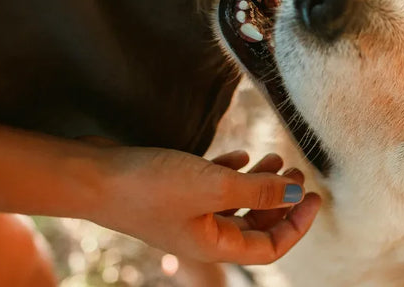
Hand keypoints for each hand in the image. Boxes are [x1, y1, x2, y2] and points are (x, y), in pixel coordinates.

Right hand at [86, 147, 320, 264]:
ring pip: (234, 205)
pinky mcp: (171, 192)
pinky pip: (211, 188)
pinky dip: (230, 173)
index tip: (314, 195)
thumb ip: (258, 190)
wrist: (89, 175)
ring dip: (258, 184)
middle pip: (255, 226)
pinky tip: (239, 155)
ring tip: (274, 159)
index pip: (269, 248)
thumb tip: (296, 191)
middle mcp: (202, 234)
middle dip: (279, 200)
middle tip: (296, 170)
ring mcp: (185, 214)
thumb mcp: (214, 186)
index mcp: (214, 245)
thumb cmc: (148, 185)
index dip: (296, 225)